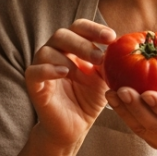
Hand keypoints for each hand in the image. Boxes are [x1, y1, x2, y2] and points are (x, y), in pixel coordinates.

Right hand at [25, 19, 115, 149]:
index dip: (94, 29)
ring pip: (46, 50)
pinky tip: (64, 73)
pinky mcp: (34, 85)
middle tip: (99, 57)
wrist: (75, 128)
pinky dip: (48, 70)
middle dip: (82, 43)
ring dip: (66, 57)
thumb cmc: (89, 100)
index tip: (111, 37)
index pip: (79, 28)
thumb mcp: (104, 79)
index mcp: (72, 47)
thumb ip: (110, 63)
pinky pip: (33, 72)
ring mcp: (42, 68)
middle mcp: (55, 53)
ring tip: (81, 71)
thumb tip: (123, 46)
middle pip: (62, 35)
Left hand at [105, 40, 156, 155]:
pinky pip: (138, 129)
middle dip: (137, 109)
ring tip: (111, 93)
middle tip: (121, 90)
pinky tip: (113, 98)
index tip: (146, 93)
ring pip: (143, 130)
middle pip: (156, 127)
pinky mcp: (156, 142)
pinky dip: (125, 114)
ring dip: (125, 112)